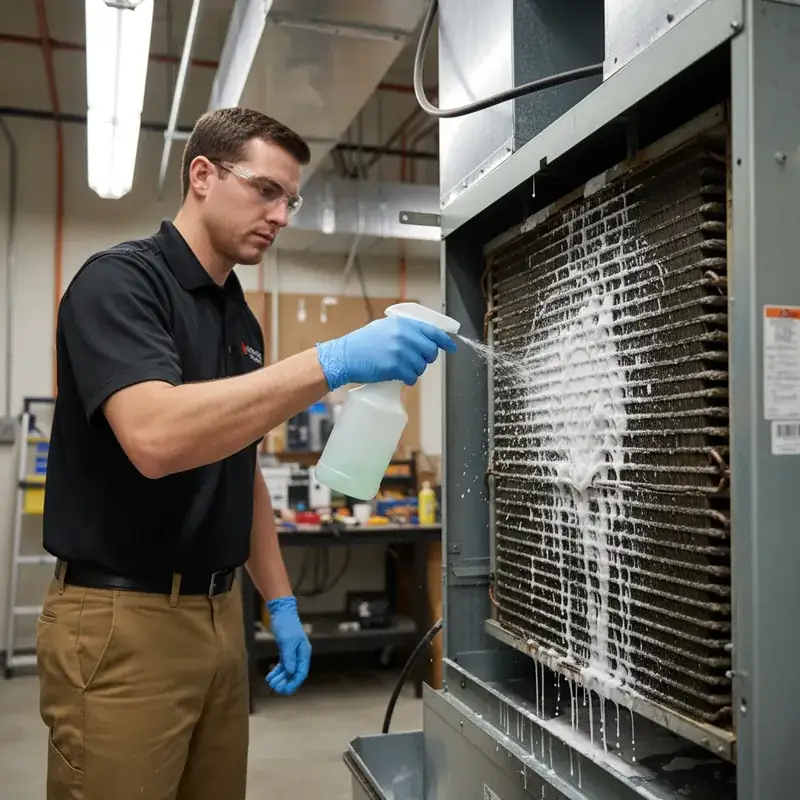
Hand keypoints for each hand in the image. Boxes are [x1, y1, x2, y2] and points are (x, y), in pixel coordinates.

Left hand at [265, 596, 310, 695]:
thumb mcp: (287, 641)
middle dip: (286, 682)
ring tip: (271, 684)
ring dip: (280, 678)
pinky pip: (283, 664)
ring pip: (287, 670)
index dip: (294, 682)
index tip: (286, 691)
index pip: (301, 672)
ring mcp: (293, 653)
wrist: (281, 613)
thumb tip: (291, 672)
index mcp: (304, 652)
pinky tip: (270, 676)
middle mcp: (300, 654)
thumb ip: (289, 657)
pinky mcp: (286, 650)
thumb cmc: (286, 625)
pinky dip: (276, 671)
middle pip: (294, 673)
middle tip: (276, 689)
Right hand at [316, 316, 456, 390]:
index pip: (432, 331)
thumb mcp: (383, 328)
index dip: (445, 341)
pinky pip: (412, 377)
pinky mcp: (395, 366)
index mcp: (402, 324)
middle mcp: (404, 335)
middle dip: (426, 359)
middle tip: (415, 361)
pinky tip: (398, 376)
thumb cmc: (361, 344)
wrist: (344, 357)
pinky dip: (408, 379)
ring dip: (414, 370)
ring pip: (422, 366)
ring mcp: (400, 351)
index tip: (452, 347)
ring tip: (400, 368)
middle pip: (430, 351)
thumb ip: (404, 330)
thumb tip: (424, 338)